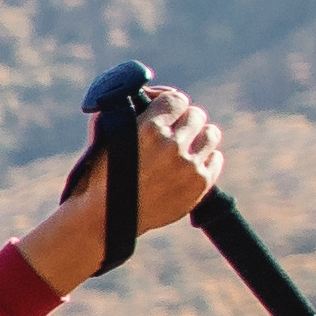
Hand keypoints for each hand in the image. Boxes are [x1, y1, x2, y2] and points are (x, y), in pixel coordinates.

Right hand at [28, 82, 232, 291]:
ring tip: (186, 146)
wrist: (106, 219)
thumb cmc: (99, 178)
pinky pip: (215, 160)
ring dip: (198, 138)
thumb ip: (122, 113)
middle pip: (196, 115)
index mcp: (149, 129)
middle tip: (174, 131)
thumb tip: (139, 97)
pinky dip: (205, 160)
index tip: (164, 111)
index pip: (176, 99)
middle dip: (184, 121)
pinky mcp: (200, 185)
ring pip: (211, 134)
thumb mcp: (104, 138)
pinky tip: (190, 164)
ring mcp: (189, 166)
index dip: (169, 104)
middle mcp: (173, 145)